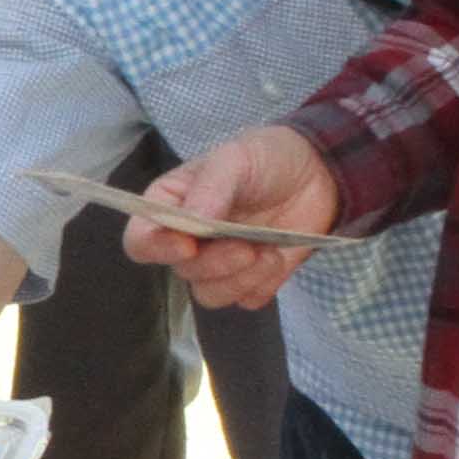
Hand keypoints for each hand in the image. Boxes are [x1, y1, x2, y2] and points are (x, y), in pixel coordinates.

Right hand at [123, 128, 337, 312]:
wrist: (317, 173)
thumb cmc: (265, 158)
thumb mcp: (236, 158)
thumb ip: (212, 188)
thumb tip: (193, 223)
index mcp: (171, 207)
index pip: (141, 240)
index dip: (157, 248)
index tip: (188, 246)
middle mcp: (187, 241)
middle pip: (182, 272)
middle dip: (215, 264)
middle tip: (248, 247)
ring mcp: (218, 265)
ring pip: (211, 294)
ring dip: (241, 279)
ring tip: (269, 253)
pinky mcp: (249, 281)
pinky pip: (245, 300)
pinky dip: (262, 284)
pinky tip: (277, 259)